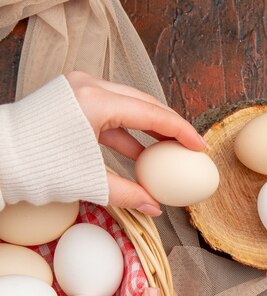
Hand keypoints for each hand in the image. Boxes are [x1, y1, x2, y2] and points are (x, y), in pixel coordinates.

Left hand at [65, 71, 205, 215]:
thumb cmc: (36, 167)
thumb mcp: (88, 181)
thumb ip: (128, 194)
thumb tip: (156, 208)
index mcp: (95, 102)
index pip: (153, 115)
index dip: (181, 132)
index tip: (199, 147)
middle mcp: (90, 86)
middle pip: (145, 103)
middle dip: (169, 127)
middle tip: (188, 147)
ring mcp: (80, 88)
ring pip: (129, 104)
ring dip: (149, 129)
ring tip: (168, 151)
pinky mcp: (73, 97)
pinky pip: (111, 111)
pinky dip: (126, 131)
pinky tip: (139, 153)